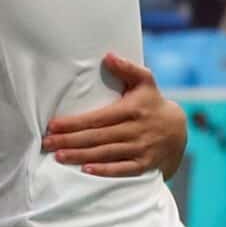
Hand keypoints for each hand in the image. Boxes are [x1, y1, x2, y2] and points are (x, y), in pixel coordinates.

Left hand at [40, 53, 184, 176]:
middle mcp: (136, 130)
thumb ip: (128, 68)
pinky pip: (122, 169)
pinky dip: (105, 170)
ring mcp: (141, 149)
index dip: (74, 123)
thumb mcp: (145, 82)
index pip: (98, 118)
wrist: (178, 131)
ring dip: (81, 155)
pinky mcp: (144, 164)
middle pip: (97, 137)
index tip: (53, 125)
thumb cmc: (153, 103)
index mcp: (132, 110)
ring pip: (106, 153)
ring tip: (58, 156)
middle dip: (70, 140)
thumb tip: (108, 56)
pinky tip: (86, 170)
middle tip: (47, 143)